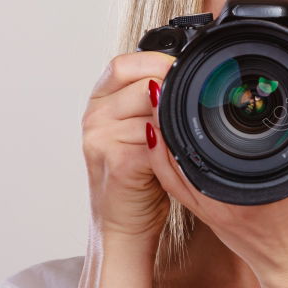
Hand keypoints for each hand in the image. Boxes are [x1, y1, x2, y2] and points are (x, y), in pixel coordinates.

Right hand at [81, 51, 176, 243]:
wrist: (122, 224)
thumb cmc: (138, 176)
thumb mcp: (140, 130)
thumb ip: (152, 102)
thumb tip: (188, 74)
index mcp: (98, 102)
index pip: (124, 65)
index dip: (156, 63)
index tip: (182, 73)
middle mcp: (94, 117)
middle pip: (143, 83)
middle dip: (174, 93)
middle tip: (193, 109)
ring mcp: (102, 139)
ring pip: (154, 109)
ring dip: (177, 121)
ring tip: (185, 137)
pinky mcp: (120, 163)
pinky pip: (157, 141)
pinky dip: (176, 145)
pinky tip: (180, 153)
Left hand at [145, 78, 287, 281]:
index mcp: (250, 185)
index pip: (211, 138)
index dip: (194, 104)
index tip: (186, 77)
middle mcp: (222, 196)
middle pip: (180, 146)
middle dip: (170, 111)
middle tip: (164, 80)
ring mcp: (207, 206)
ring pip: (168, 163)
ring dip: (160, 130)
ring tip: (156, 99)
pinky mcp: (201, 212)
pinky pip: (171, 181)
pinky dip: (161, 155)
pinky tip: (158, 133)